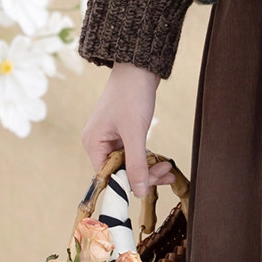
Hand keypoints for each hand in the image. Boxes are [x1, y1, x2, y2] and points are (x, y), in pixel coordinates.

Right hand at [80, 62, 174, 196]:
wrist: (139, 68)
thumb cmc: (132, 96)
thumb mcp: (135, 133)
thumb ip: (136, 164)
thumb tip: (138, 192)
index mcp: (94, 143)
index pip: (108, 175)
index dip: (127, 184)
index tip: (148, 188)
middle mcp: (98, 143)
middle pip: (120, 171)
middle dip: (143, 175)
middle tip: (166, 175)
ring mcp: (111, 138)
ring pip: (130, 164)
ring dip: (149, 169)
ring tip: (168, 170)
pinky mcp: (123, 134)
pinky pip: (135, 154)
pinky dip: (148, 159)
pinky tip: (163, 163)